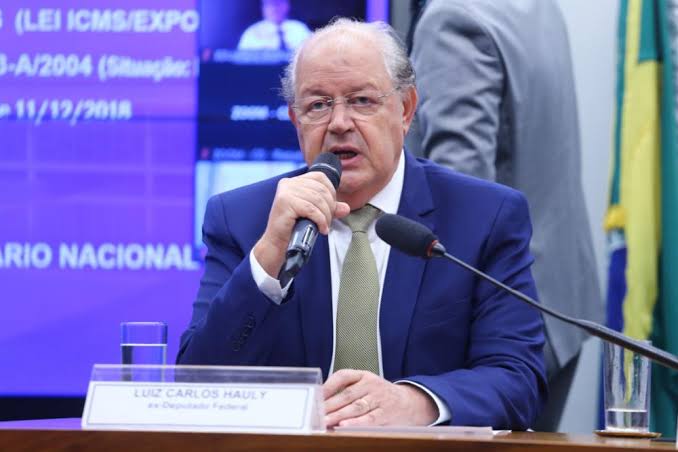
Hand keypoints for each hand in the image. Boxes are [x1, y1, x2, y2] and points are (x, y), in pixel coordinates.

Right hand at [253, 171, 349, 276]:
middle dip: (330, 207)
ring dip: (326, 216)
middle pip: (321, 189)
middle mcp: (288, 183)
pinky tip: (321, 229)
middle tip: (328, 222)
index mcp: (294, 181)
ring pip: (318, 200)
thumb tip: (346, 208)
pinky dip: (320, 220)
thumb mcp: (315, 215)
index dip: (331, 192)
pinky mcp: (285, 203)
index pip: (320, 177)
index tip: (331, 209)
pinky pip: (311, 209)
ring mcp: (285, 192)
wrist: (277, 244)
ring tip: (324, 226)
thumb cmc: (294, 229)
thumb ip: (330, 208)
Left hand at [323, 370, 438, 427]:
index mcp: (364, 375)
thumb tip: (322, 399)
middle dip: (330, 405)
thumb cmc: (380, 395)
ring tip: (325, 421)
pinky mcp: (386, 414)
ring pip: (356, 407)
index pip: (343, 375)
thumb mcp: (366, 384)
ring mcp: (379, 399)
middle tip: (316, 414)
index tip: (316, 396)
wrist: (410, 403)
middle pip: (347, 395)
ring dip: (339, 415)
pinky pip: (369, 419)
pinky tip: (344, 426)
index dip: (329, 385)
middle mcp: (372, 385)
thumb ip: (346, 389)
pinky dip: (356, 423)